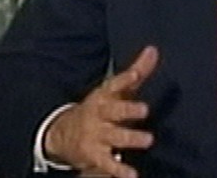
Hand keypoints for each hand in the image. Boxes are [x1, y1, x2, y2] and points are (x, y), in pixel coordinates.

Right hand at [42, 45, 158, 177]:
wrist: (62, 134)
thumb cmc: (100, 108)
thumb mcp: (115, 90)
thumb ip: (136, 72)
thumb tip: (153, 50)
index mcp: (104, 96)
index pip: (113, 85)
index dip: (124, 80)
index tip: (135, 75)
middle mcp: (98, 114)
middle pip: (112, 111)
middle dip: (127, 109)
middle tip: (145, 109)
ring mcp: (95, 135)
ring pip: (113, 137)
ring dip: (129, 138)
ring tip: (147, 140)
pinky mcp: (94, 156)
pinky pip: (107, 164)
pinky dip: (119, 170)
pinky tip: (132, 175)